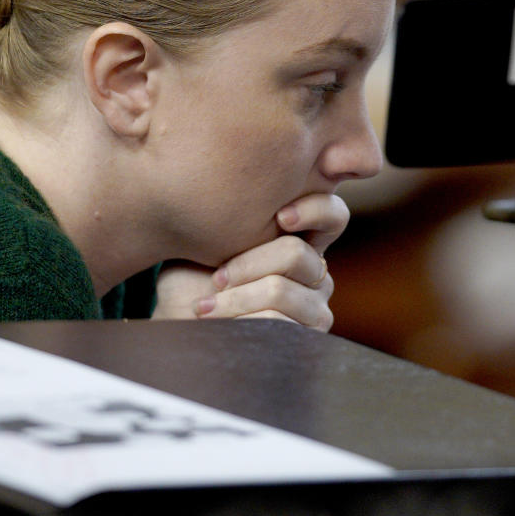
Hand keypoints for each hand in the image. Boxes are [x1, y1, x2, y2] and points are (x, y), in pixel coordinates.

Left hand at [151, 192, 345, 330]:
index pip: (334, 215)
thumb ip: (236, 213)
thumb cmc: (191, 282)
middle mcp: (316, 273)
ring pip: (279, 289)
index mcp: (300, 241)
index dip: (315, 209)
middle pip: (295, 252)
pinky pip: (275, 321)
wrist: (180, 328)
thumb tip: (245, 175)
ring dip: (235, 297)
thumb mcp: (209, 239)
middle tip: (217, 277)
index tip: (281, 216)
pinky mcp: (305, 339)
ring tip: (206, 305)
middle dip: (246, 264)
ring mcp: (315, 308)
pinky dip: (236, 319)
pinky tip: (213, 321)